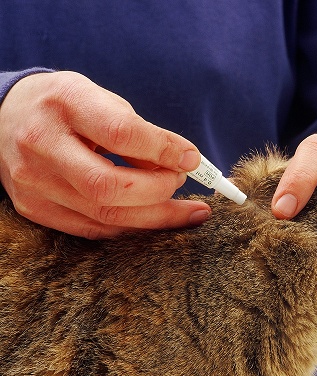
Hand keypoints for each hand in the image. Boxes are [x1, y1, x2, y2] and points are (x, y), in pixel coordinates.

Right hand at [0, 71, 210, 238]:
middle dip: (160, 190)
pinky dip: (132, 225)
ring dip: (157, 217)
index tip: (191, 158)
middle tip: (182, 182)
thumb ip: (138, 131)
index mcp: (64, 103)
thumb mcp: (100, 99)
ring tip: (189, 212)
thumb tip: (180, 164)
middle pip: (111, 186)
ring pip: (107, 215)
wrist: (5, 117)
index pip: (122, 134)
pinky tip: (155, 218)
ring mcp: (34, 182)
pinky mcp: (34, 208)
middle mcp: (42, 145)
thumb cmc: (66, 107)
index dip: (164, 150)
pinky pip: (95, 229)